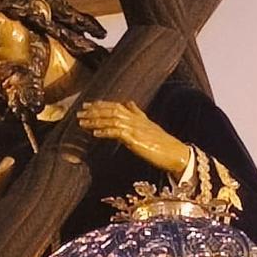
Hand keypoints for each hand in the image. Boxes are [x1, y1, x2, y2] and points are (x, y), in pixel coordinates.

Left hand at [77, 100, 191, 175]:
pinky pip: (117, 133)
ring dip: (95, 121)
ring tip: (82, 122)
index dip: (101, 104)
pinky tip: (95, 133)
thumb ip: (137, 114)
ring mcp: (136, 129)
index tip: (87, 105)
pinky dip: (105, 132)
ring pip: (112, 120)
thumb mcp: (148, 125)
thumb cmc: (162, 143)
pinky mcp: (136, 140)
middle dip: (94, 111)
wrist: (176, 153)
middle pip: (111, 110)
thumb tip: (129, 104)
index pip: (116, 105)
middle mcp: (135, 120)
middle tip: (80, 112)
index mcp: (137, 116)